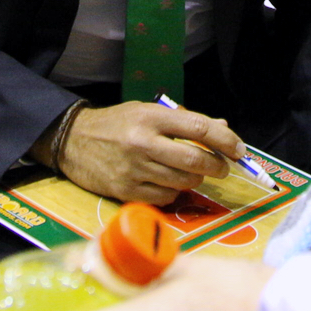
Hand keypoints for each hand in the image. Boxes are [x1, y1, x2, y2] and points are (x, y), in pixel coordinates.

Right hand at [58, 101, 240, 203]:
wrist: (72, 141)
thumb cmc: (116, 124)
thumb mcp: (147, 112)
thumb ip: (183, 122)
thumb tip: (221, 128)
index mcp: (151, 117)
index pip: (199, 128)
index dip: (225, 140)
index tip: (238, 149)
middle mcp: (143, 142)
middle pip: (195, 161)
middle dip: (217, 166)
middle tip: (222, 167)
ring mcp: (134, 169)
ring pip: (183, 182)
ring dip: (196, 181)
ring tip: (192, 173)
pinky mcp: (126, 192)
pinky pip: (165, 198)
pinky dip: (174, 193)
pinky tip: (168, 183)